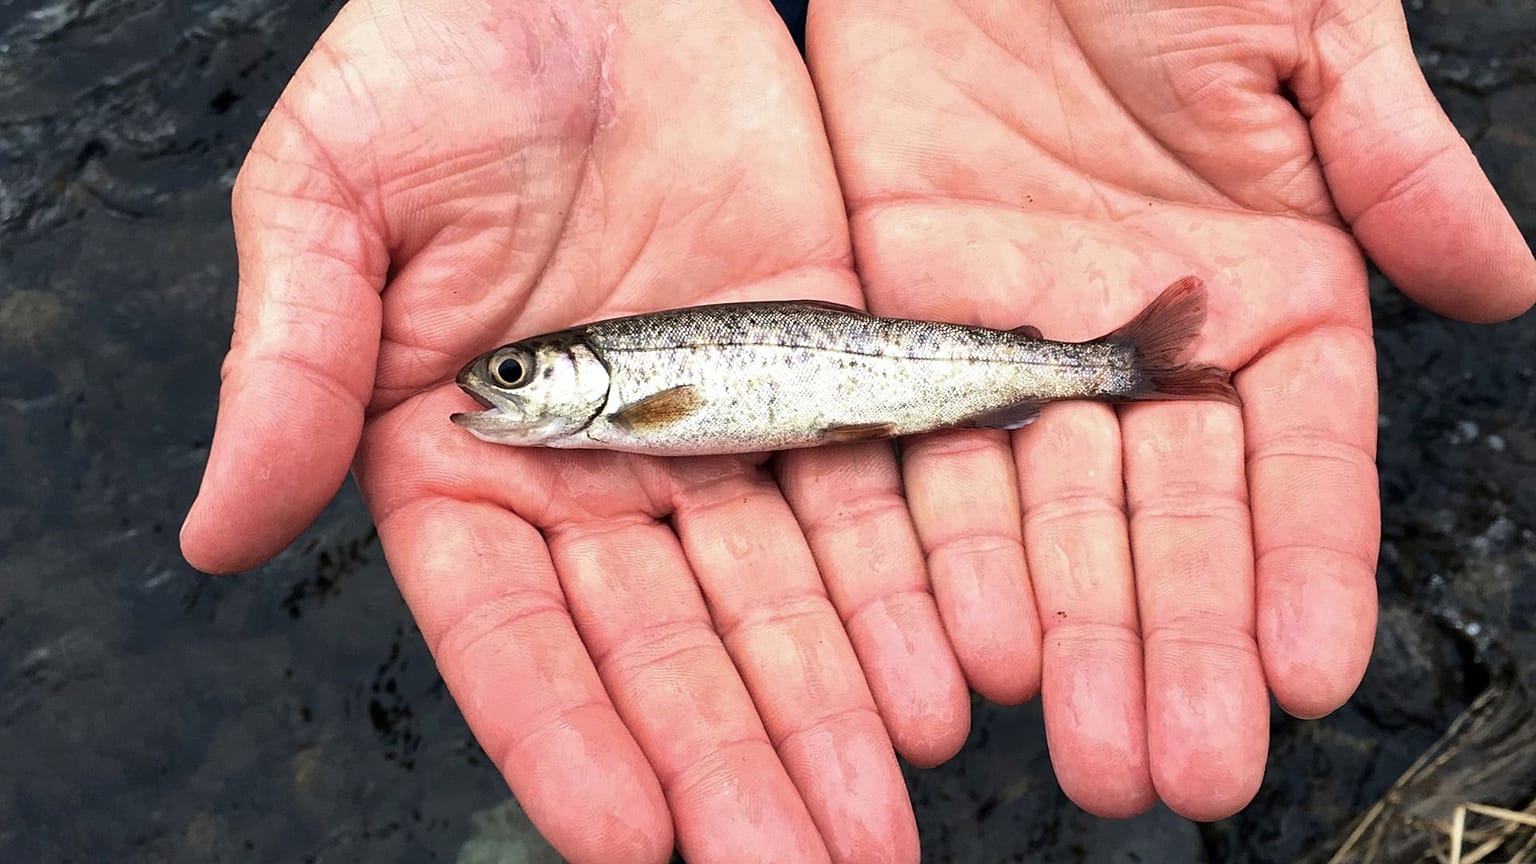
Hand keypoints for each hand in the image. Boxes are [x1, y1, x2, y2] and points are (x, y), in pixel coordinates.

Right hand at [179, 2, 970, 860]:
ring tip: (877, 819)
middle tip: (795, 863)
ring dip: (827, 715)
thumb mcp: (332, 192)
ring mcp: (710, 435)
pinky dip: (901, 591)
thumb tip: (215, 530)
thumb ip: (291, 364)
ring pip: (777, 602)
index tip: (631, 840)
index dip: (566, 735)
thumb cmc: (443, 54)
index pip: (510, 632)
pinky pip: (864, 499)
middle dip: (729, 762)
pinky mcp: (812, 378)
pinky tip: (942, 679)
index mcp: (459, 457)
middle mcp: (592, 474)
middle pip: (664, 647)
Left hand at [806, 0, 1535, 819]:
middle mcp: (1146, 349)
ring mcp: (1021, 349)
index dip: (1301, 569)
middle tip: (1179, 763)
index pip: (1294, 463)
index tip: (1309, 672)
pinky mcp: (906, 330)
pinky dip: (941, 549)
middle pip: (1165, 524)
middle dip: (1173, 643)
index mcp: (1269, 296)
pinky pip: (922, 454)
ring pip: (1046, 517)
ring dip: (1063, 634)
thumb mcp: (1308, 29)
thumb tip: (1501, 283)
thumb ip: (1391, 159)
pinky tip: (963, 642)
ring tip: (1082, 742)